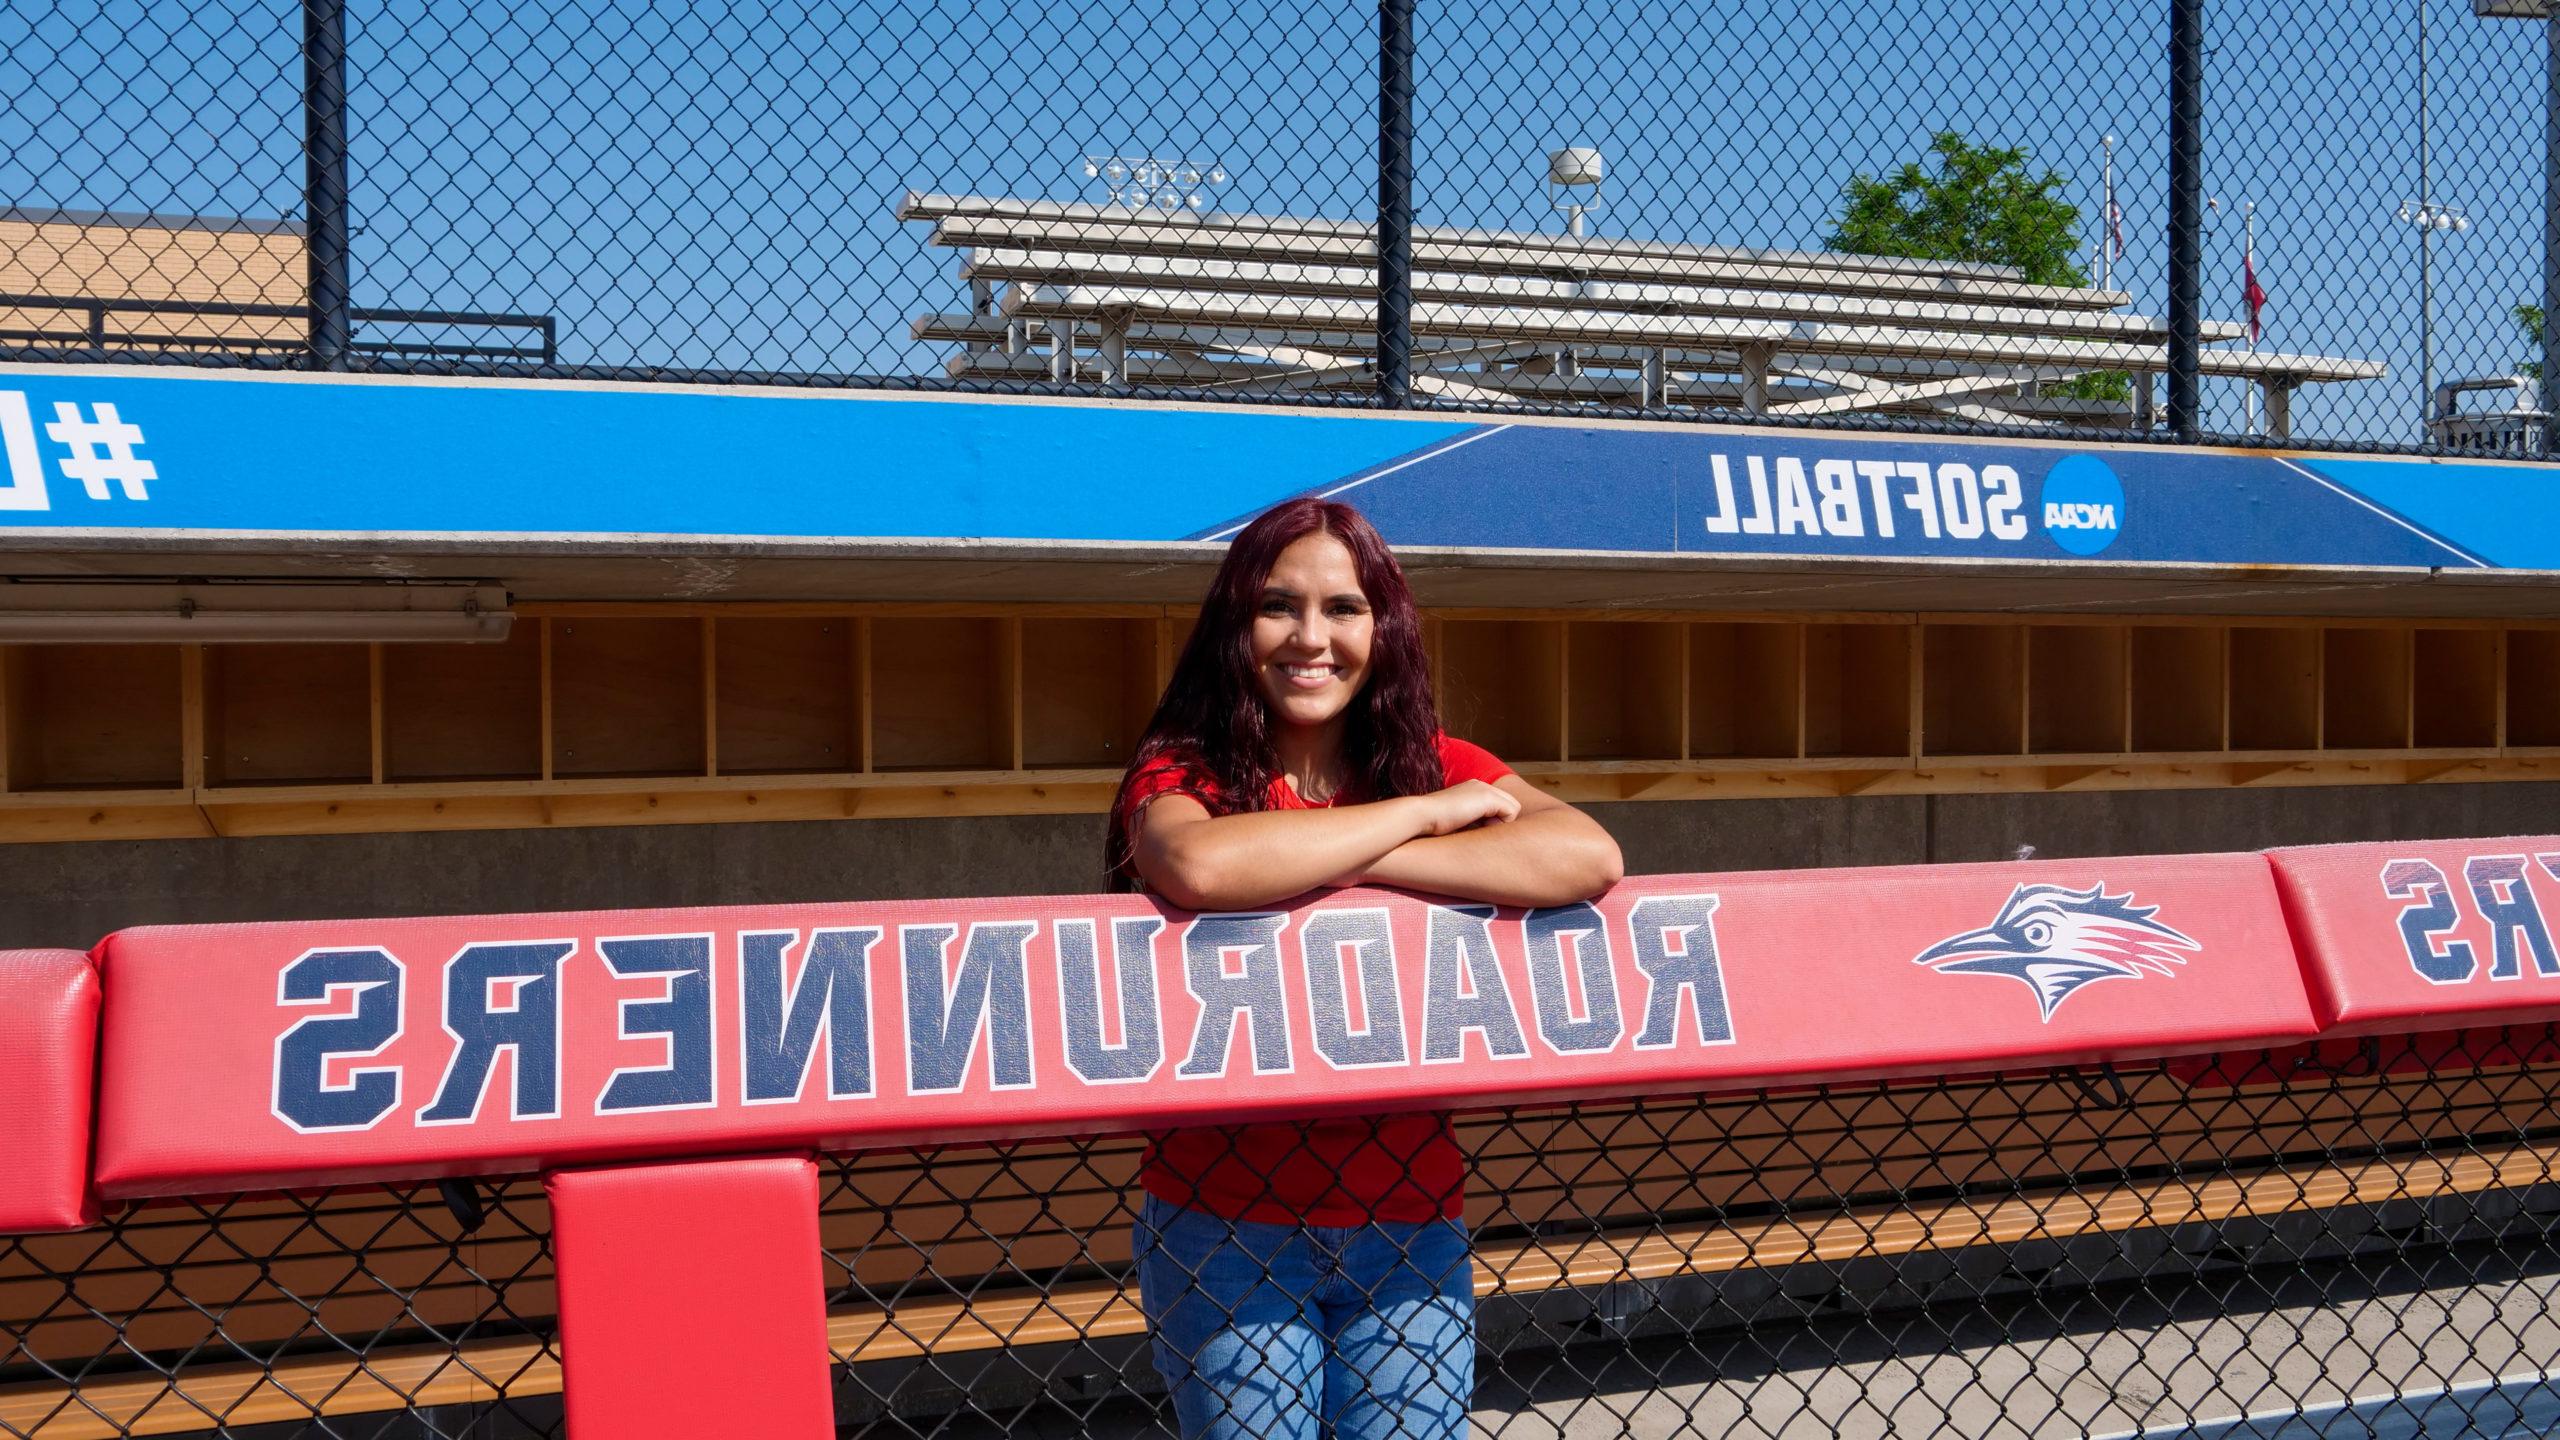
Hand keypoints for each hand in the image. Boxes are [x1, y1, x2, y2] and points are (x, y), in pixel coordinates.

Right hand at [1405, 780, 1521, 836]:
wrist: (1420, 816)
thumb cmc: (1431, 825)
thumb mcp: (1454, 821)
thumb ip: (1469, 822)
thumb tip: (1482, 835)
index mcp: (1471, 789)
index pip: (1498, 804)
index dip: (1494, 821)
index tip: (1479, 831)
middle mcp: (1480, 785)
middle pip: (1509, 805)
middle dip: (1501, 821)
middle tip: (1482, 832)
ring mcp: (1484, 789)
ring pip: (1512, 809)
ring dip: (1500, 824)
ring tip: (1480, 830)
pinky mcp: (1487, 797)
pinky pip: (1511, 813)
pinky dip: (1501, 824)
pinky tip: (1481, 827)